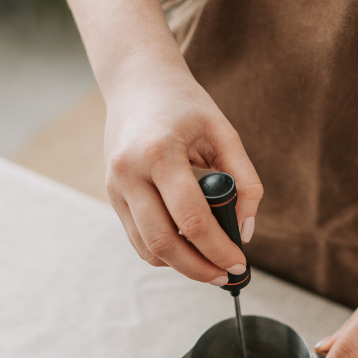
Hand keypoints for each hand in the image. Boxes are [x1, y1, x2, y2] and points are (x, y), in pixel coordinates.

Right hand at [104, 53, 262, 283]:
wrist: (136, 81)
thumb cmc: (185, 106)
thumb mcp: (224, 133)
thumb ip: (245, 181)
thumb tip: (245, 232)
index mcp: (159, 153)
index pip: (191, 219)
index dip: (218, 249)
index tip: (239, 264)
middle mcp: (129, 172)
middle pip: (164, 242)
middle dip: (198, 269)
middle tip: (224, 276)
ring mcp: (115, 186)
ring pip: (148, 248)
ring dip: (181, 266)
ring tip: (209, 265)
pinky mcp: (112, 195)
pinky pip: (138, 240)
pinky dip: (165, 252)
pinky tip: (188, 249)